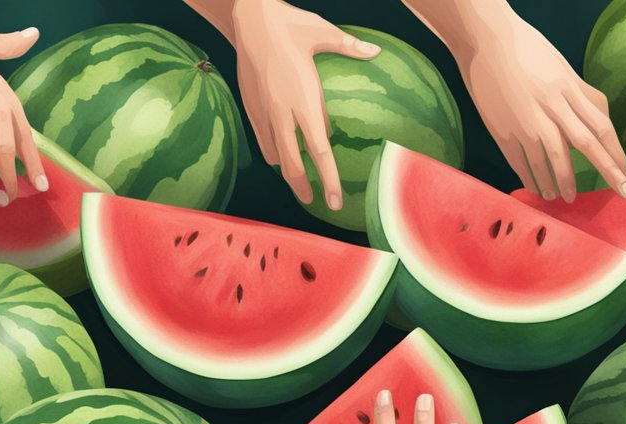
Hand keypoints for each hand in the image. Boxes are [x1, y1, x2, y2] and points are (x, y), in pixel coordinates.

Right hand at [229, 0, 378, 208]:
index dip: (329, 179)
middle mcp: (282, 111)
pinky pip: (262, 139)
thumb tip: (377, 52)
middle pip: (292, 164)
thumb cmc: (289, 24)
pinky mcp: (249, 105)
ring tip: (298, 183)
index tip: (335, 200)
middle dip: (303, 187)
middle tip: (316, 201)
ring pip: (274, 155)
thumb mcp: (323, 33)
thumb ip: (350, 47)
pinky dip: (272, 153)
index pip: (319, 151)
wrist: (248, 16)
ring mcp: (263, 111)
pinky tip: (279, 157)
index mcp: (303, 100)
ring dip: (286, 172)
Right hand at [456, 16, 625, 200]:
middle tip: (623, 194)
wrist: (484, 42)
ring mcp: (527, 121)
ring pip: (552, 159)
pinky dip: (532, 178)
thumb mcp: (561, 68)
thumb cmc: (526, 51)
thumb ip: (582, 94)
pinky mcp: (504, 131)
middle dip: (609, 172)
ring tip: (565, 197)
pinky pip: (522, 162)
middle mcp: (552, 106)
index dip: (618, 154)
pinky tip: (538, 189)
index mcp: (569, 90)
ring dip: (563, 182)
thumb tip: (603, 118)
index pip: (601, 127)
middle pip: (586, 144)